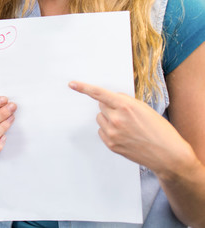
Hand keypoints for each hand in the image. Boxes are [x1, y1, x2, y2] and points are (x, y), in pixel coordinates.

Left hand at [69, 81, 195, 173]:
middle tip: (125, 114)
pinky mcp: (111, 144)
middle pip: (101, 106)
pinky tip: (124, 135)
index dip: (84, 88)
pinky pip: (102, 131)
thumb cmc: (159, 130)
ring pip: (100, 118)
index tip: (72, 84)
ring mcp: (113, 133)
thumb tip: (110, 98)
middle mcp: (116, 119)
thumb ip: (125, 101)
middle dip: (110, 106)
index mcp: (126, 106)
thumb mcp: (144, 109)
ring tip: (127, 126)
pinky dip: (109, 130)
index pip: (100, 94)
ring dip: (109, 118)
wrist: (168, 155)